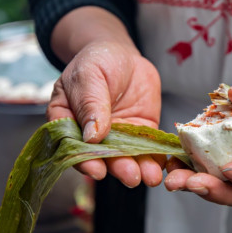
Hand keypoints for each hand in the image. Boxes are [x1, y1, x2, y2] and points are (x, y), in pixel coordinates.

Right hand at [46, 40, 164, 187]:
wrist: (121, 55)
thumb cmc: (96, 61)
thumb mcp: (88, 76)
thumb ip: (90, 104)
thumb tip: (92, 136)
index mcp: (68, 123)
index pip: (72, 147)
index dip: (84, 161)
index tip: (97, 170)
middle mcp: (91, 136)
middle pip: (103, 158)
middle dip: (118, 168)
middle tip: (131, 177)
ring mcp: (117, 137)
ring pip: (127, 158)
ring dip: (139, 169)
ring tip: (151, 177)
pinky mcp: (139, 134)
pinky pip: (147, 149)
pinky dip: (155, 159)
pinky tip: (163, 166)